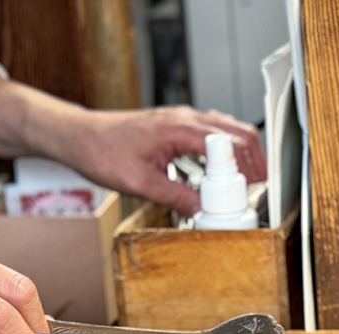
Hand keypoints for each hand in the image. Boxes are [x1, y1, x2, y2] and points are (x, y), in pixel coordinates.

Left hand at [0, 70, 266, 216]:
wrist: (79, 136)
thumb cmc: (102, 152)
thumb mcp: (140, 184)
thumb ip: (175, 197)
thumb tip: (202, 210)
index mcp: (179, 129)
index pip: (229, 145)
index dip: (247, 169)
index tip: (251, 190)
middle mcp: (184, 119)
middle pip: (237, 132)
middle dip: (254, 159)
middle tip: (259, 185)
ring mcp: (181, 119)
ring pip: (227, 129)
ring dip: (241, 154)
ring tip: (245, 181)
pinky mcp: (175, 125)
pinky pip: (211, 133)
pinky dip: (224, 150)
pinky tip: (219, 172)